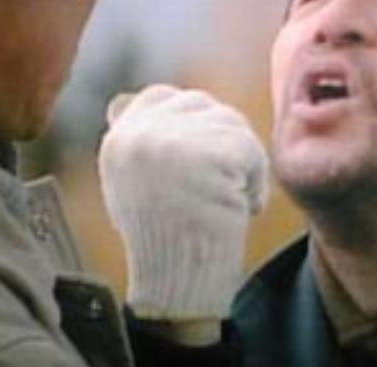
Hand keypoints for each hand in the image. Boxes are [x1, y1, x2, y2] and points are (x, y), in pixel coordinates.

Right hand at [98, 85, 268, 321]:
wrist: (178, 280)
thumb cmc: (163, 236)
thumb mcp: (131, 181)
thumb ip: (135, 138)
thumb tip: (126, 99)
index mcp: (119, 139)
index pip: (157, 96)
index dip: (187, 116)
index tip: (201, 150)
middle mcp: (142, 133)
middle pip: (200, 104)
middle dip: (219, 135)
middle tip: (221, 179)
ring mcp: (178, 140)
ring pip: (230, 123)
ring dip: (240, 159)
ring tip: (229, 199)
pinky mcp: (215, 152)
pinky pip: (251, 149)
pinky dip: (256, 178)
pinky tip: (244, 207)